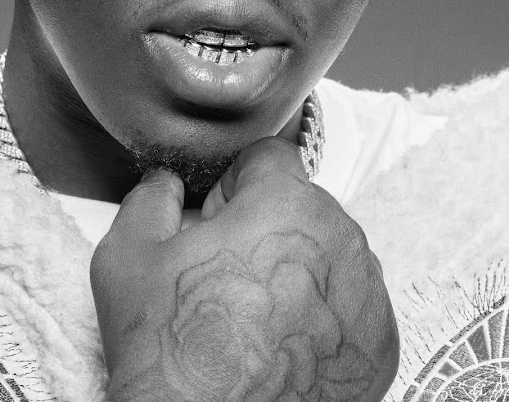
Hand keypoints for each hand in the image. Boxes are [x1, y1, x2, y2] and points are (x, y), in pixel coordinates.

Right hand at [90, 137, 398, 401]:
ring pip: (328, 250)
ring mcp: (367, 293)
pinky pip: (351, 300)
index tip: (218, 222)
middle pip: (301, 204)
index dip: (234, 185)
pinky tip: (284, 342)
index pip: (269, 156)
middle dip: (266, 226)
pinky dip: (323, 312)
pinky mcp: (381, 343)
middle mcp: (340, 239)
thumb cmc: (172, 351)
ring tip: (255, 315)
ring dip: (297, 267)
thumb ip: (150, 197)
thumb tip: (165, 184)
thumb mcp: (127, 257)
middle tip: (228, 274)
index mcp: (285, 204)